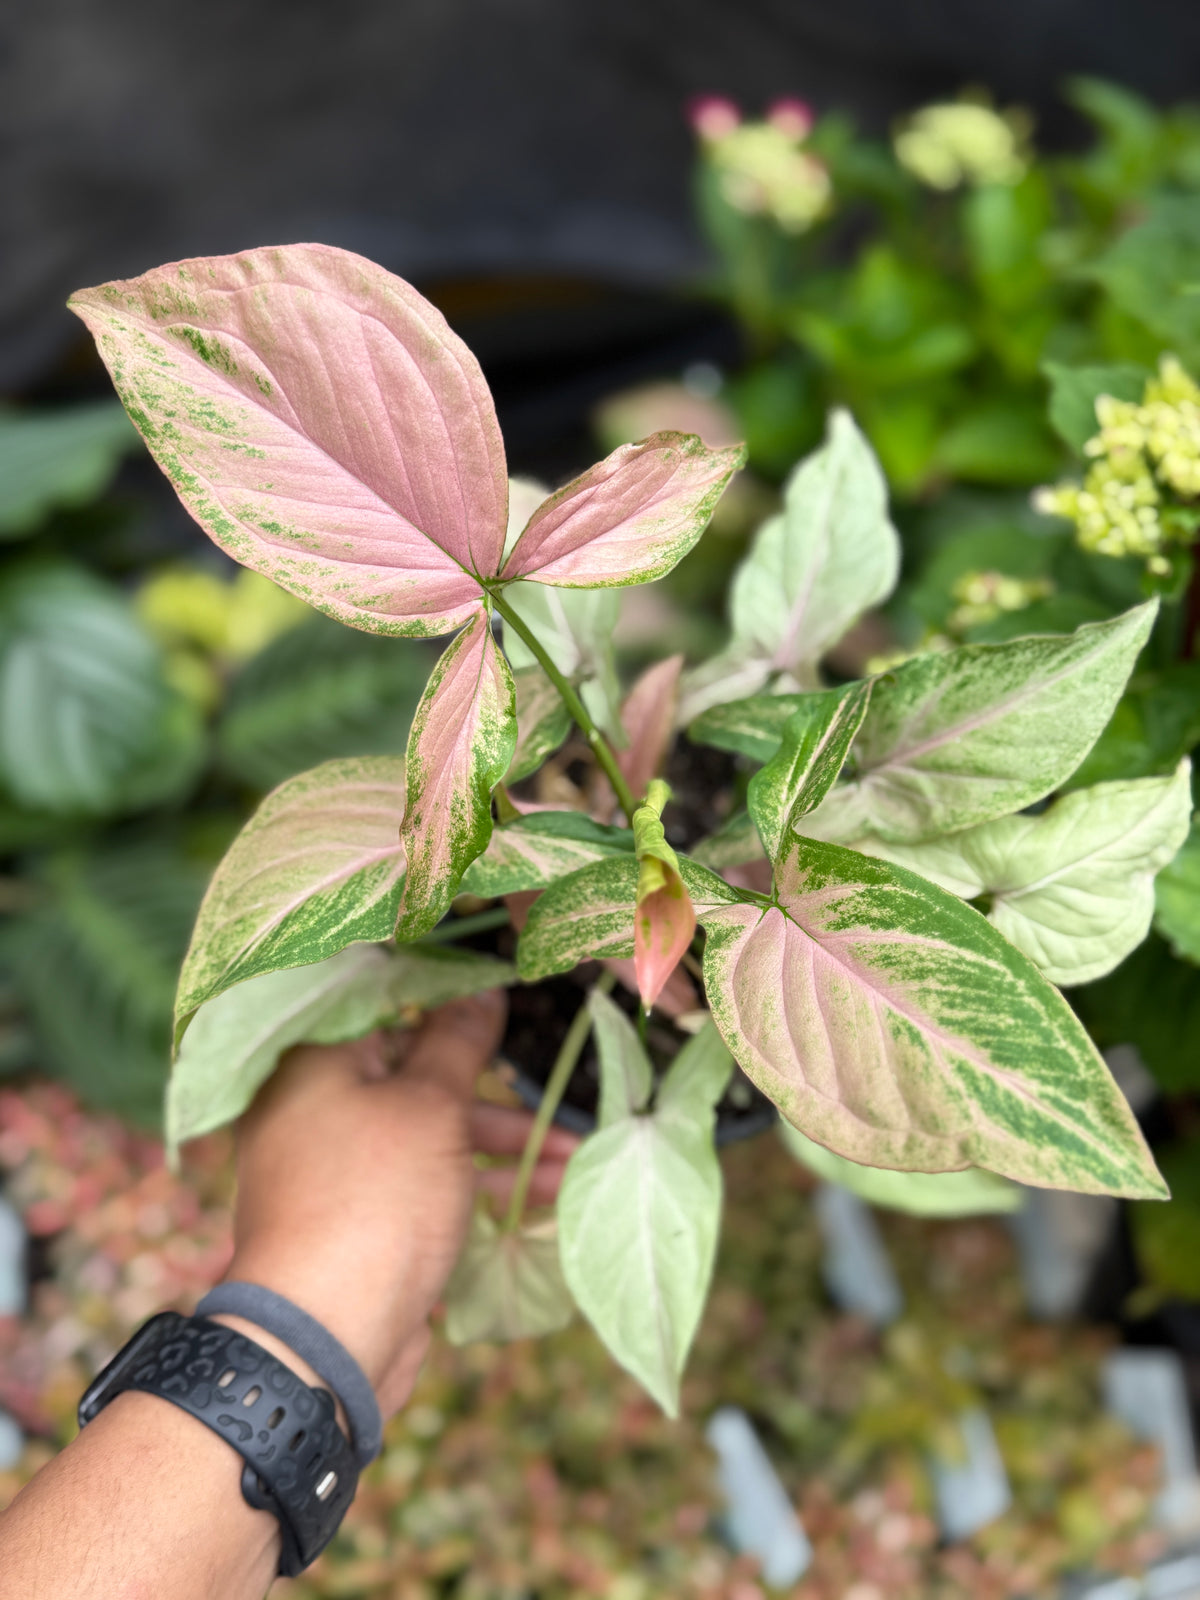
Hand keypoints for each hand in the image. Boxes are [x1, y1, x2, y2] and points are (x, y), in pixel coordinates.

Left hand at [218, 991, 573, 1416]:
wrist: (326, 1340)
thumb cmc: (374, 1200)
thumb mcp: (429, 1105)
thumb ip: (458, 1043)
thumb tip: (482, 987)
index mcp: (313, 1068)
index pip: (389, 1016)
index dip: (453, 1014)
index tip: (509, 1011)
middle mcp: (315, 1115)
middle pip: (417, 1083)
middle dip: (497, 1099)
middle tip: (559, 1103)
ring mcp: (337, 1176)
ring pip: (430, 1142)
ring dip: (502, 1150)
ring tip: (575, 1159)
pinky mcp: (361, 1228)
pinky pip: (425, 1191)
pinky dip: (477, 1190)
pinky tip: (544, 1200)